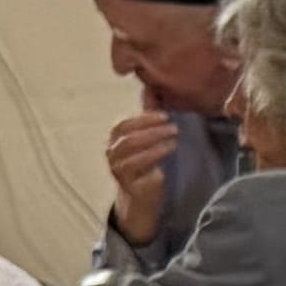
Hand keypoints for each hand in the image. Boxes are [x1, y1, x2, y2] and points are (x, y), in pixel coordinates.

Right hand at [103, 105, 187, 246]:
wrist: (141, 198)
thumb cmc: (144, 165)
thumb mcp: (147, 139)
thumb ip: (148, 115)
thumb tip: (152, 87)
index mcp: (114, 140)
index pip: (125, 124)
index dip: (144, 118)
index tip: (164, 115)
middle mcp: (111, 153)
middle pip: (129, 136)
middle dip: (152, 128)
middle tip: (172, 125)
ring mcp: (117, 168)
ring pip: (133, 148)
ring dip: (156, 140)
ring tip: (174, 136)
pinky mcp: (126, 181)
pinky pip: (139, 164)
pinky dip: (156, 153)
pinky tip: (170, 148)